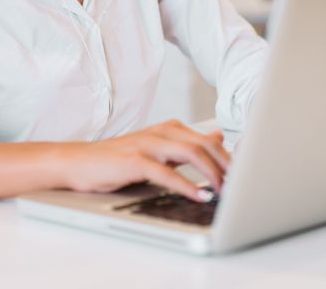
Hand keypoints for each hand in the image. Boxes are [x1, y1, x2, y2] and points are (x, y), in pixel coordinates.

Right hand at [60, 120, 229, 202]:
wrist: (79, 162)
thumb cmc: (118, 159)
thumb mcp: (158, 148)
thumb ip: (187, 144)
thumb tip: (218, 138)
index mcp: (169, 128)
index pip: (208, 140)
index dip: (230, 157)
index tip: (245, 175)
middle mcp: (161, 132)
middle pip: (204, 144)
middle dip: (227, 165)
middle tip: (241, 185)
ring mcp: (147, 144)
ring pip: (190, 153)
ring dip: (211, 173)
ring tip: (224, 191)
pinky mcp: (134, 161)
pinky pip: (166, 172)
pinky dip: (186, 185)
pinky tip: (198, 196)